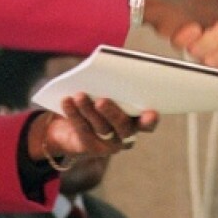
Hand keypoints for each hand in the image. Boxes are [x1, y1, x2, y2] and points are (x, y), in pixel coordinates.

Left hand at [30, 96, 159, 162]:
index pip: (147, 124)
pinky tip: (67, 101)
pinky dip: (74, 114)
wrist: (69, 124)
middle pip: (123, 127)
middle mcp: (126, 135)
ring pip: (101, 128)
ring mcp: (109, 144)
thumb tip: (106, 69)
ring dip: (89, 110)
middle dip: (113, 113)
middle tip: (101, 101)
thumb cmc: (95, 98)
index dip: (150, 120)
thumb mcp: (104, 91)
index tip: (151, 113)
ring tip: (79, 95)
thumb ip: (110, 85)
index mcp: (136, 120)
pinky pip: (82, 130)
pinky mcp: (90, 148)